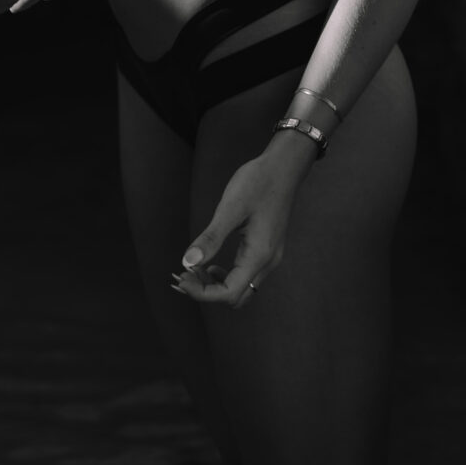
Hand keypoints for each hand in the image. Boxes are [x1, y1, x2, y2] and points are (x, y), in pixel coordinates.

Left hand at [170, 134, 311, 307]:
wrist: (284, 167)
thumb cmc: (258, 182)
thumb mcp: (230, 208)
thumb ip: (211, 238)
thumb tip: (188, 262)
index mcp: (259, 255)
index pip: (229, 293)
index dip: (202, 292)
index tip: (181, 277)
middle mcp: (268, 262)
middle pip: (236, 297)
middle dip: (208, 291)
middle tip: (185, 274)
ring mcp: (270, 257)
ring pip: (242, 289)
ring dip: (216, 285)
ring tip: (195, 268)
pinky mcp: (267, 250)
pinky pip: (246, 275)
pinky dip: (226, 275)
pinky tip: (211, 262)